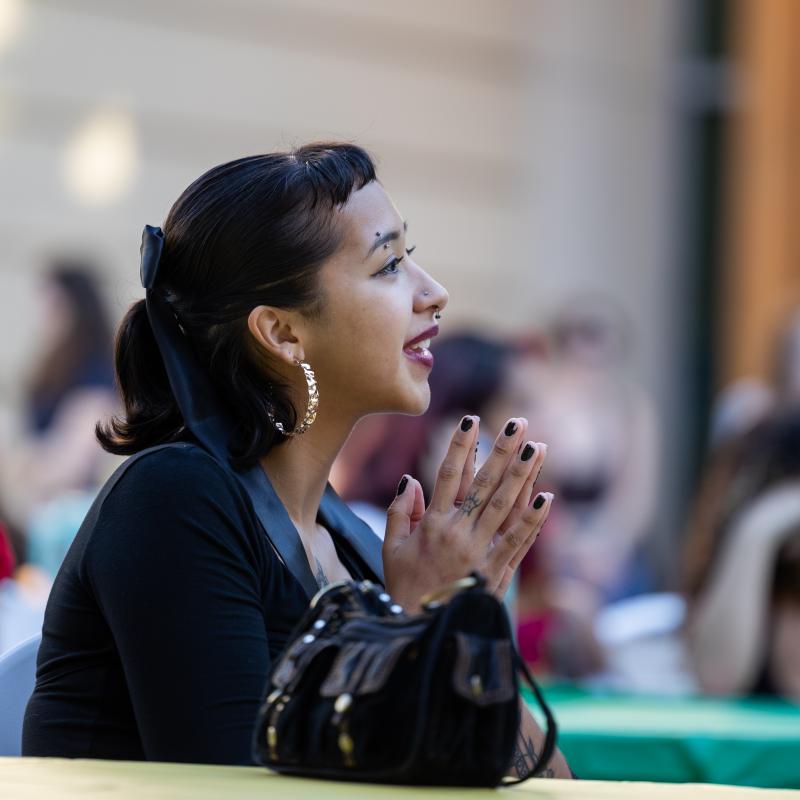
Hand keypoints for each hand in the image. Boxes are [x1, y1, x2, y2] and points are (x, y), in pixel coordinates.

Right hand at [382, 415, 552, 610]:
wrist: (423, 634)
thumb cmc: (405, 589)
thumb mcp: (391, 549)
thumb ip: (399, 512)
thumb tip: (409, 479)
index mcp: (431, 524)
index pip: (447, 474)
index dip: (460, 445)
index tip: (471, 419)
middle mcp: (458, 532)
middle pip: (484, 483)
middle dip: (502, 450)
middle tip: (518, 423)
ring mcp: (480, 551)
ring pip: (505, 505)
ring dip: (523, 475)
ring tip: (538, 447)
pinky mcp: (497, 571)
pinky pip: (518, 541)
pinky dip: (533, 518)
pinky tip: (547, 496)